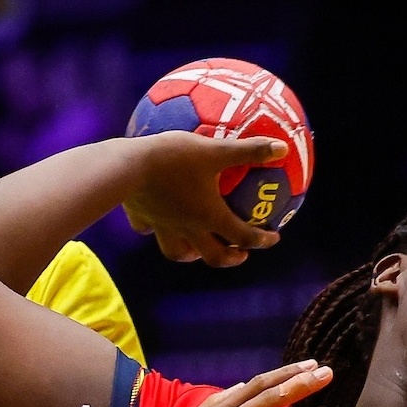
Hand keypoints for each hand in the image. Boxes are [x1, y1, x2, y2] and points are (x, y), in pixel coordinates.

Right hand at [123, 133, 285, 267]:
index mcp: (208, 216)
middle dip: (228, 258)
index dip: (261, 240)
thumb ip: (248, 150)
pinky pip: (148, 229)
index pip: (242, 236)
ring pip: (178, 251)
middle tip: (239, 254)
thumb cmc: (172, 158)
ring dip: (192, 253)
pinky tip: (154, 222)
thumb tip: (282, 148)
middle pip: (211, 256)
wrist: (125, 167)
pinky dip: (154, 230)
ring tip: (197, 248)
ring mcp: (162, 226)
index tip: (272, 239)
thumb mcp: (214, 149)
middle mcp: (187, 228)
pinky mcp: (141, 217)